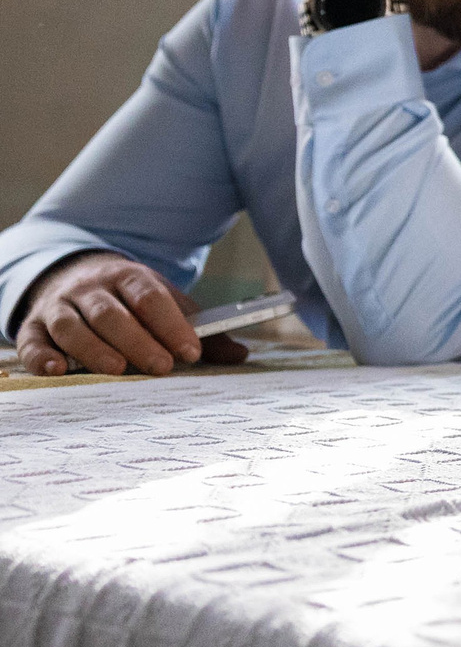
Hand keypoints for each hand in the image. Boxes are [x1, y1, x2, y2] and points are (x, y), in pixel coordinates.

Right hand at [12, 253, 247, 377]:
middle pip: (113, 313)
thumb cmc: (130, 300)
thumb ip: (200, 330)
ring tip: (117, 370)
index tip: (192, 351)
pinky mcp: (34, 326)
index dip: (172, 324)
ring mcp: (59, 305)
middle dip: (138, 340)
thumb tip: (241, 354)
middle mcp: (92, 288)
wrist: (74, 276)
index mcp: (130, 277)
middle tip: (161, 367)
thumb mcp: (167, 304)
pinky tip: (56, 370)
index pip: (151, 297)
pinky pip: (32, 340)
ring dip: (94, 349)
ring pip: (73, 325)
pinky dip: (41, 356)